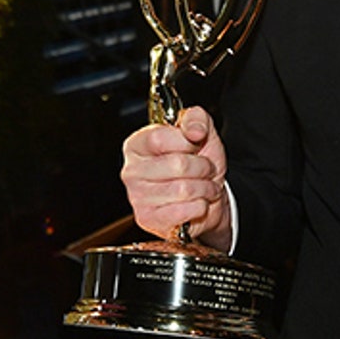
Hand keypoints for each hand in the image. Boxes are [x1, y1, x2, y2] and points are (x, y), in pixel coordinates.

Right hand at [120, 107, 230, 250]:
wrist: (207, 198)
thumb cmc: (198, 165)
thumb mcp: (201, 133)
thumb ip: (196, 119)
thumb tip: (193, 129)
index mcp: (137, 144)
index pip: (159, 137)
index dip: (186, 141)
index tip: (194, 143)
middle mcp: (132, 171)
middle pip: (177, 165)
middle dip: (203, 167)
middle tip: (205, 169)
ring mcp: (138, 198)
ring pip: (184, 189)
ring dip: (205, 188)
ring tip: (203, 186)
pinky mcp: (149, 219)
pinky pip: (185, 211)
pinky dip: (200, 206)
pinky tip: (196, 203)